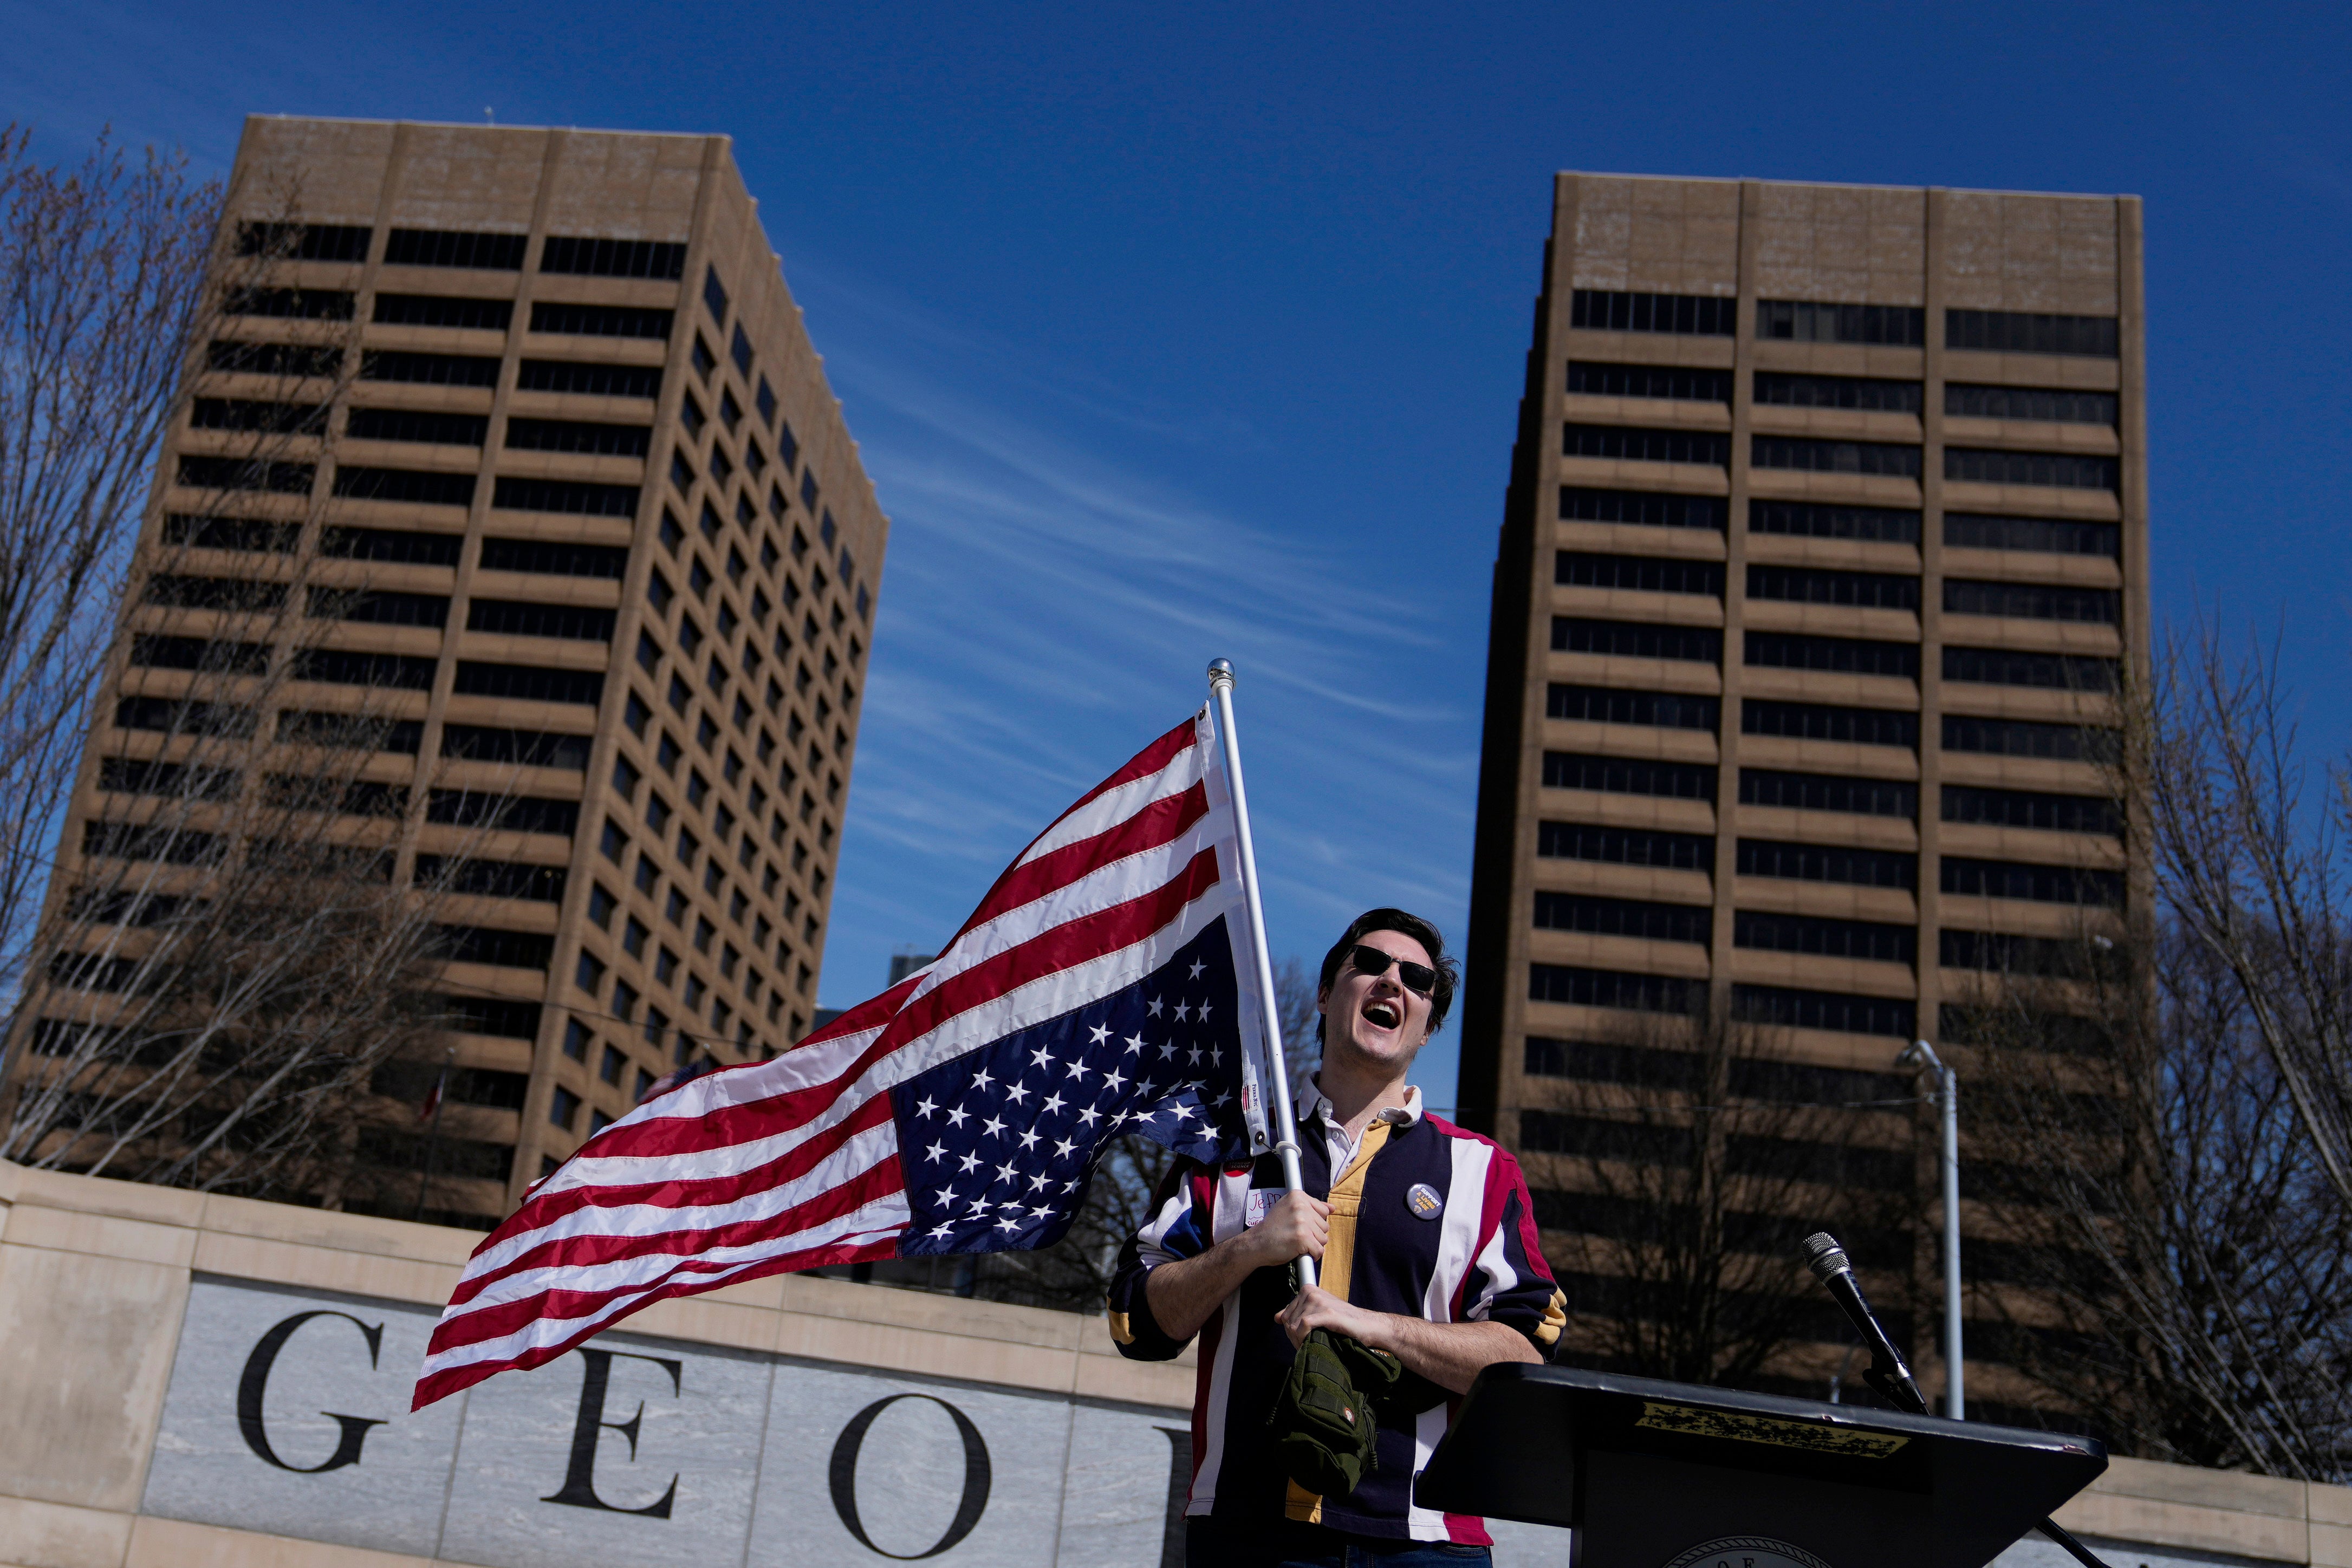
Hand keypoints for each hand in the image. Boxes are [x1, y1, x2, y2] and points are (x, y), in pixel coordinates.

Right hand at [1242, 1191, 1328, 1269]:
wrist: (1256, 1243)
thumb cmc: (1272, 1228)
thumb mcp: (1289, 1208)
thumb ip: (1311, 1206)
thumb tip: (1333, 1208)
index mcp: (1298, 1196)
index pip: (1323, 1211)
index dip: (1313, 1222)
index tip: (1300, 1226)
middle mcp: (1300, 1206)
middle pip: (1325, 1225)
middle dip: (1314, 1234)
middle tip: (1295, 1235)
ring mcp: (1302, 1221)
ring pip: (1323, 1239)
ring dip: (1312, 1245)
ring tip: (1296, 1243)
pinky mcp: (1302, 1238)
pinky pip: (1319, 1250)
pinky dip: (1312, 1255)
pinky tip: (1300, 1252)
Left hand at [1276, 1283, 1390, 1351]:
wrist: (1367, 1325)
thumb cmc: (1342, 1321)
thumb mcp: (1317, 1312)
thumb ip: (1297, 1313)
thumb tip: (1277, 1317)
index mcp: (1308, 1290)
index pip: (1285, 1314)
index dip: (1290, 1331)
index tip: (1300, 1340)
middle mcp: (1311, 1292)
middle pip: (1288, 1321)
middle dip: (1294, 1337)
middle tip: (1305, 1345)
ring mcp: (1319, 1301)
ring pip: (1294, 1325)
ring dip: (1299, 1340)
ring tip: (1310, 1346)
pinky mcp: (1327, 1313)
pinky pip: (1304, 1325)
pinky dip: (1303, 1338)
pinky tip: (1311, 1343)